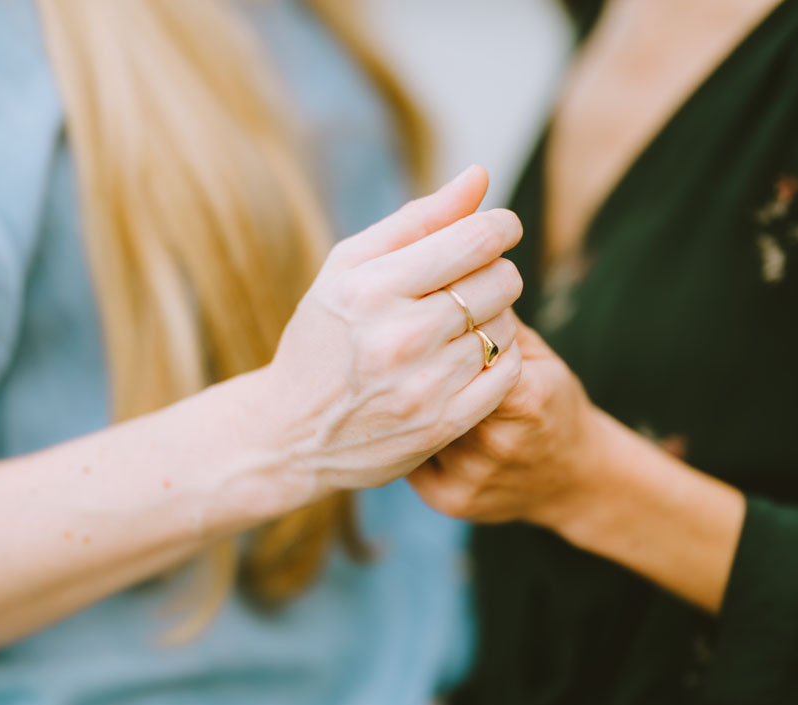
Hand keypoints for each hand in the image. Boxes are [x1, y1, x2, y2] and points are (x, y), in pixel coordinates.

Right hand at [258, 166, 524, 496]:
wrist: (289, 434)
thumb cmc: (322, 339)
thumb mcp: (347, 269)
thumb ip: (417, 220)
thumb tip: (480, 176)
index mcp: (372, 288)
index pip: (475, 240)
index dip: (500, 227)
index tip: (499, 229)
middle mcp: (398, 337)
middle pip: (499, 281)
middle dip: (495, 272)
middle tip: (471, 283)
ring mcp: (422, 386)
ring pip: (506, 327)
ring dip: (495, 318)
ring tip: (462, 325)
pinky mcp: (441, 425)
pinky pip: (507, 374)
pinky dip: (500, 358)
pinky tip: (470, 356)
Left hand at [408, 321, 601, 526]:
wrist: (574, 479)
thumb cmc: (551, 401)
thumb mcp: (537, 354)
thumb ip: (493, 320)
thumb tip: (441, 275)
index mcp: (527, 399)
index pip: (466, 353)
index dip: (437, 333)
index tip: (418, 318)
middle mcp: (498, 442)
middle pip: (432, 389)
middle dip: (413, 366)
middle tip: (392, 344)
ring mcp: (472, 476)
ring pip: (413, 423)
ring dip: (400, 399)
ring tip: (392, 379)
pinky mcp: (451, 499)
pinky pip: (406, 456)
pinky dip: (400, 434)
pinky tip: (399, 418)